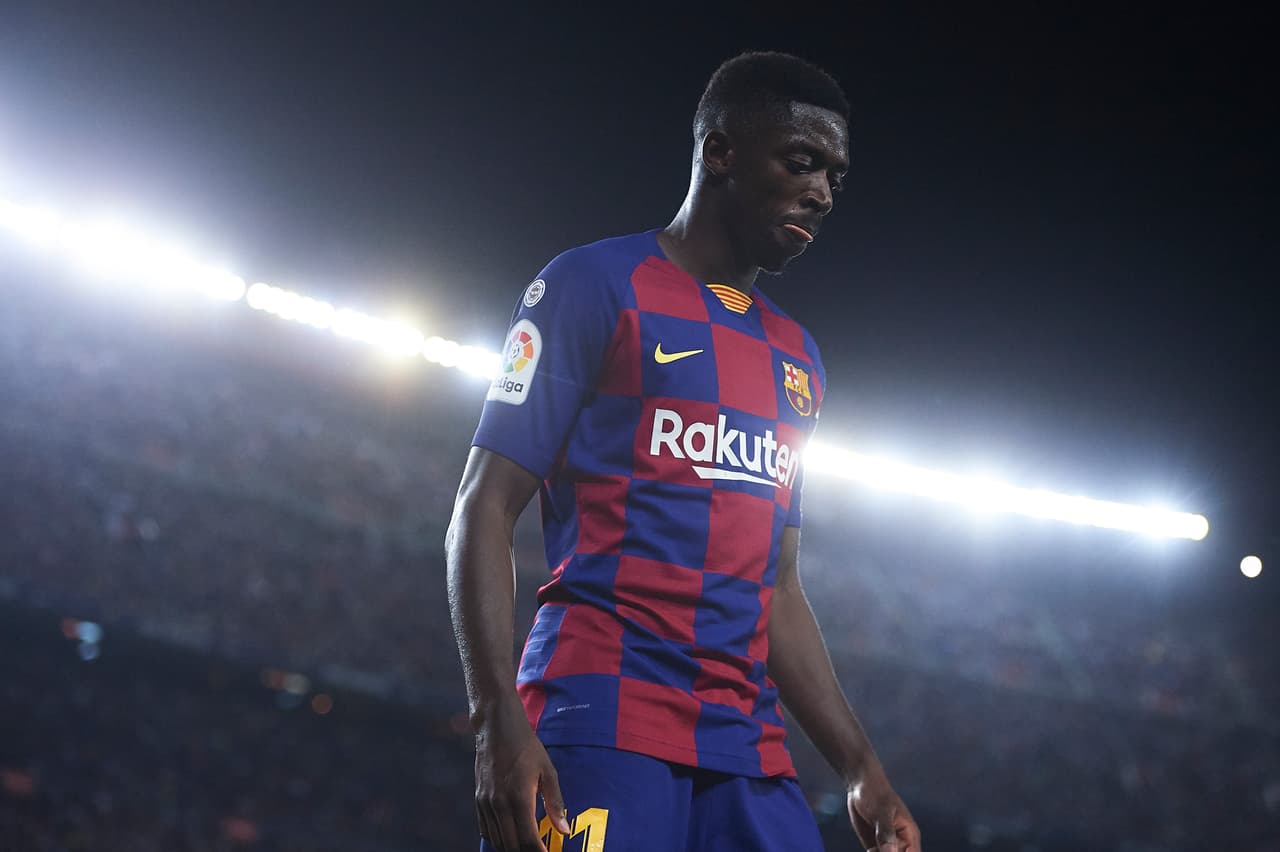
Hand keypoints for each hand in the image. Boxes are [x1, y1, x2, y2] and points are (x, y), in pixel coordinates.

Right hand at [473, 704, 570, 851]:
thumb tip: (563, 829)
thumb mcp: (547, 771)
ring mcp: (486, 803)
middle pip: (511, 845)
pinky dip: (497, 838)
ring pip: (497, 840)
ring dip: (512, 847)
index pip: (528, 840)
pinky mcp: (478, 799)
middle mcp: (499, 804)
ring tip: (527, 845)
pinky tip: (510, 835)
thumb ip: (555, 803)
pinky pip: (485, 829)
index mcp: (519, 797)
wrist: (497, 727)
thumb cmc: (525, 745)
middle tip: (539, 850)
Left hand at [847, 772, 920, 851]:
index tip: (889, 851)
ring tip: (872, 847)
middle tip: (875, 848)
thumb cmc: (875, 794)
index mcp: (909, 835)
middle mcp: (900, 843)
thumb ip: (886, 833)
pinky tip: (869, 849)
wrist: (859, 786)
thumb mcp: (881, 812)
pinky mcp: (875, 846)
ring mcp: (887, 845)